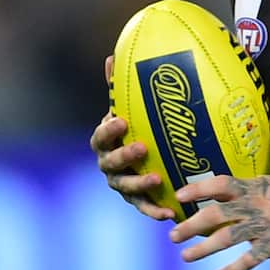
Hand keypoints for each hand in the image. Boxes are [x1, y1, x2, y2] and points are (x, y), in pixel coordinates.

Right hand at [91, 55, 174, 220]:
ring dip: (139, 185)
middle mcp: (108, 165)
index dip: (109, 129)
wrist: (140, 157)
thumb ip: (119, 86)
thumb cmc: (134, 127)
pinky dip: (154, 211)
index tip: (122, 121)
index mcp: (105, 141)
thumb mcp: (127, 108)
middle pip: (111, 163)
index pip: (101, 135)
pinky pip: (144, 208)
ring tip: (156, 179)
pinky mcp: (136, 201)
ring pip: (126, 188)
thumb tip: (111, 56)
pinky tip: (169, 214)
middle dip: (124, 156)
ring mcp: (121, 184)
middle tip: (142, 148)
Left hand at [168, 175, 269, 269]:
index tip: (179, 195)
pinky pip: (249, 259)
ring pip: (227, 237)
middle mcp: (254, 205)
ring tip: (186, 256)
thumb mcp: (267, 185)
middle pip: (217, 213)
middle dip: (192, 225)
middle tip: (173, 235)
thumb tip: (216, 190)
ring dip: (203, 248)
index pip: (221, 184)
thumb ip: (243, 189)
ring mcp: (264, 226)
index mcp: (252, 188)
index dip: (199, 189)